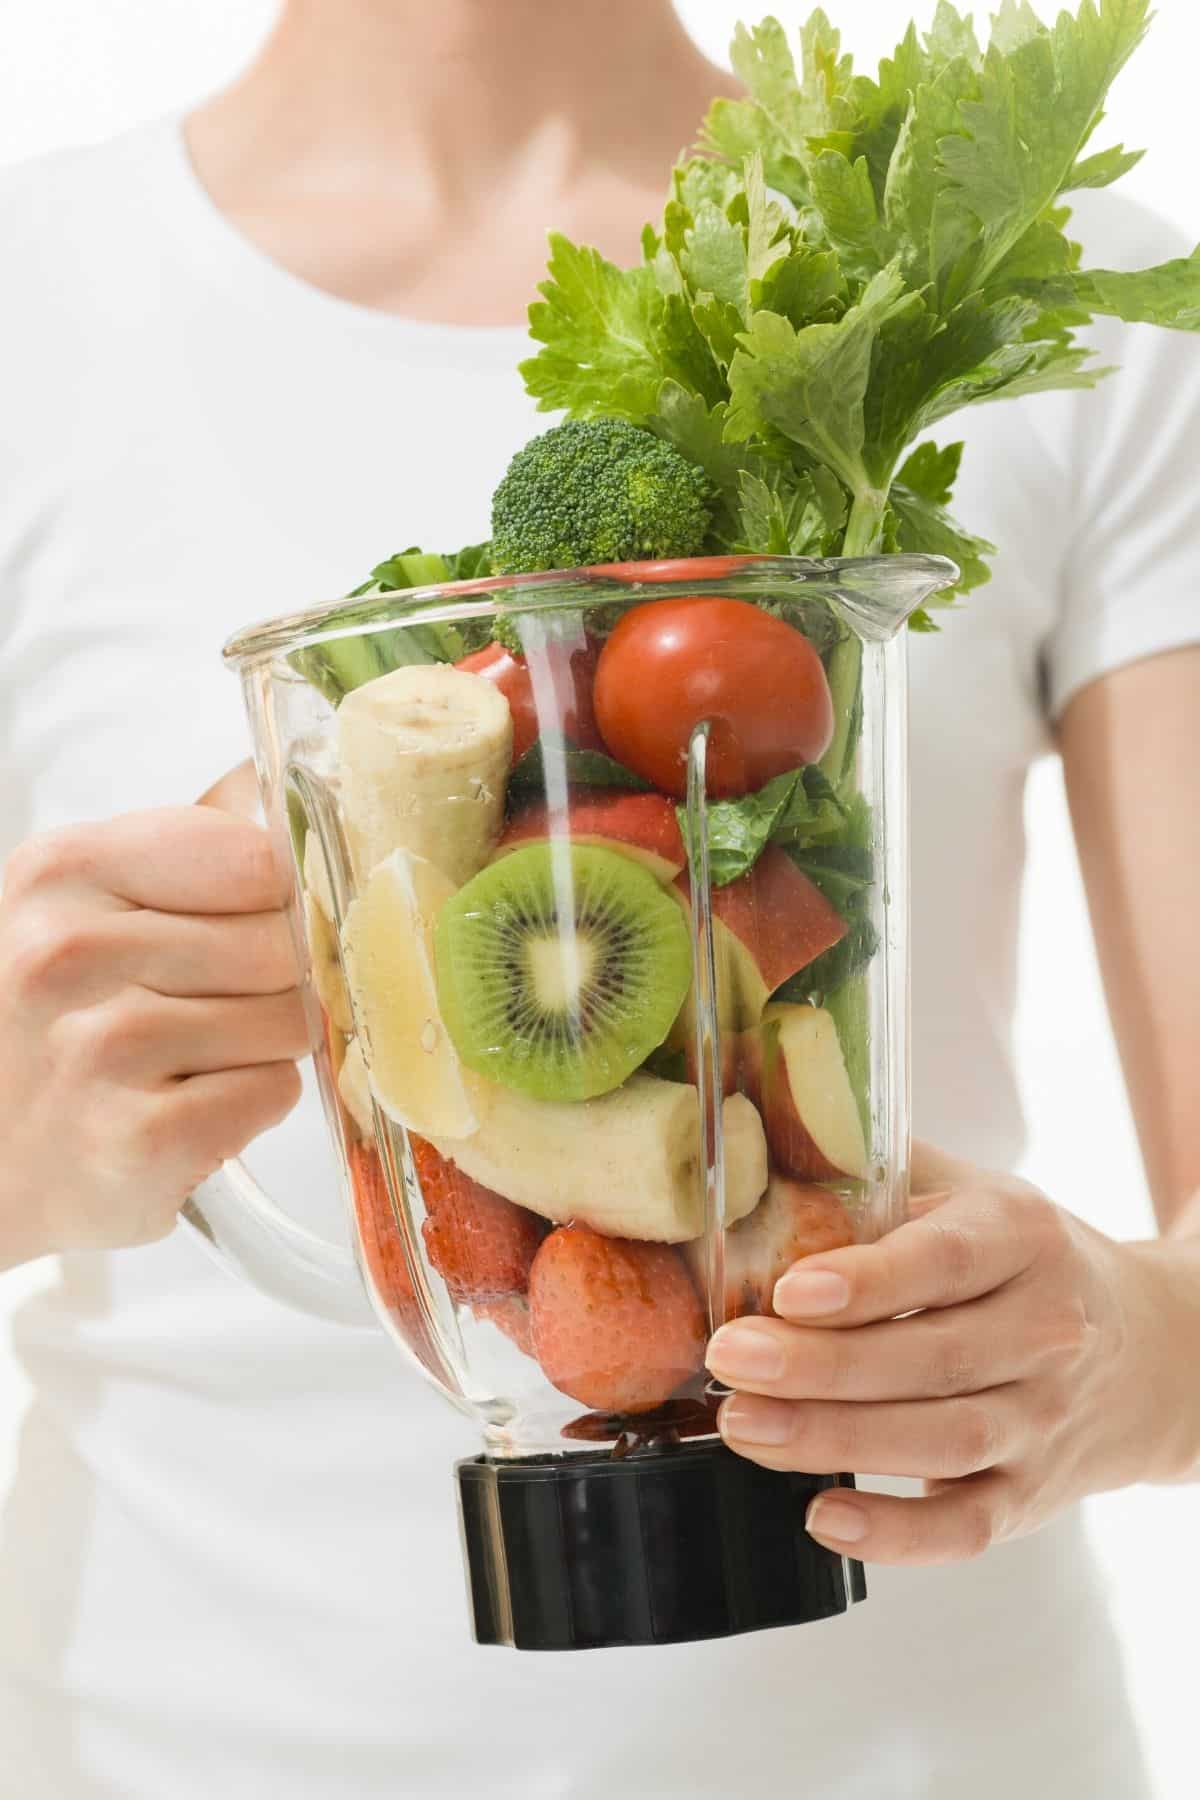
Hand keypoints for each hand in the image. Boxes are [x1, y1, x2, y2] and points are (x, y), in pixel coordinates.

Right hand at [0, 767, 305, 1267]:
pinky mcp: (141, 1141)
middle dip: (279, 980)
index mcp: (58, 874)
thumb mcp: (84, 905)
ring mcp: (101, 1051)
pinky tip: (191, 1108)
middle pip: (282, 942)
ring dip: (267, 1045)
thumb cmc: (55, 1024)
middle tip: (214, 1009)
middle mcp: (65, 954)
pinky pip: (274, 1091)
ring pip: (289, 1018)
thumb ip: (189, 846)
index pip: (254, 858)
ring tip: (194, 1060)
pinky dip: (254, 1103)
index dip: (280, 898)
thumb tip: (302, 790)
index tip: (255, 922)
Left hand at [707, 1145, 1196, 1564]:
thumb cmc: (1018, 1260)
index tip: (789, 1292)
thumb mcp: (971, 1191)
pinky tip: (821, 1516)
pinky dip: (896, 1535)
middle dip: (819, 1366)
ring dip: (834, 1440)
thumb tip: (763, 1141)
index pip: (945, 1260)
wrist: (1147, 1349)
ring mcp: (1043, 1419)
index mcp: (1023, 1237)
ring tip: (744, 1425)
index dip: (868, 1281)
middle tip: (730, 1359)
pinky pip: (965, 1526)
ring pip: (941, 1441)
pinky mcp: (1031, 1495)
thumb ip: (880, 1167)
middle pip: (930, 1358)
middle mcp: (1045, 1330)